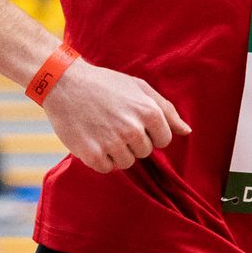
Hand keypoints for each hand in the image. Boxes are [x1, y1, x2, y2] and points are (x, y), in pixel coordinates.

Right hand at [41, 58, 190, 172]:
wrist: (64, 83)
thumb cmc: (106, 85)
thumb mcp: (140, 88)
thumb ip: (167, 111)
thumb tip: (187, 131)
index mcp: (149, 112)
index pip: (164, 141)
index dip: (150, 133)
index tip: (134, 120)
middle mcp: (133, 129)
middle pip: (145, 153)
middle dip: (133, 142)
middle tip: (114, 122)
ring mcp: (112, 143)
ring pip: (126, 163)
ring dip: (116, 151)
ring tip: (103, 130)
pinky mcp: (92, 154)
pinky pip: (106, 169)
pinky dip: (99, 158)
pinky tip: (92, 139)